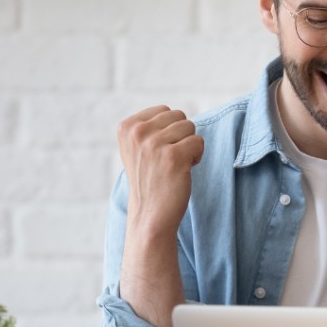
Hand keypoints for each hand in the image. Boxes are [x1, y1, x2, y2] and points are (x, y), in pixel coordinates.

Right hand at [117, 105, 203, 240]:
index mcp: (127, 127)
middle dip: (181, 137)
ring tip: (174, 165)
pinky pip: (199, 142)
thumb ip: (148, 127)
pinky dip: (197, 157)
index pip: (165, 110)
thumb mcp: (137, 148)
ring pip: (191, 127)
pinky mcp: (173, 156)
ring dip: (189, 147)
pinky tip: (183, 171)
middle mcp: (137, 132)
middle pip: (179, 117)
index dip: (169, 131)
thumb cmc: (150, 180)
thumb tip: (174, 113)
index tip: (158, 151)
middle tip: (168, 160)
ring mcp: (154, 144)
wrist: (149, 215)